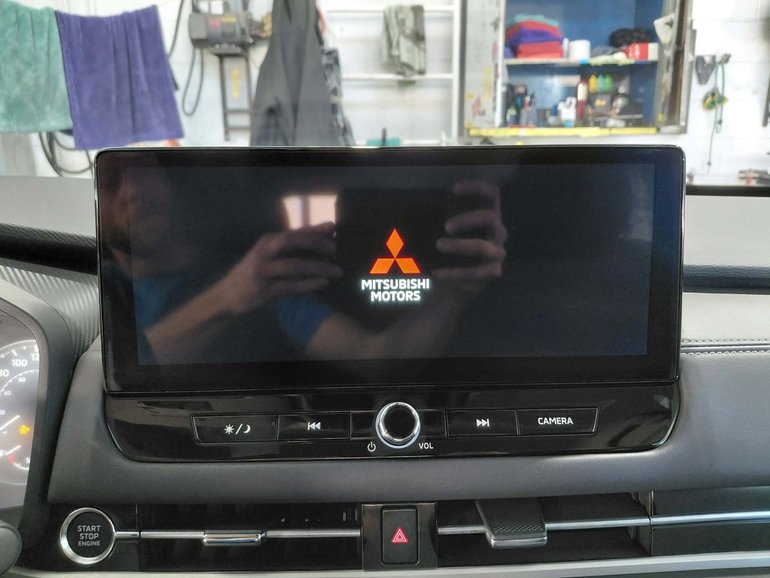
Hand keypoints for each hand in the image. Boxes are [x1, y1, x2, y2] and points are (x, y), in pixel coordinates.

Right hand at [217, 222, 341, 314]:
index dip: (314, 229)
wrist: (226, 296)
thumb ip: (291, 249)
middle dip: (315, 243)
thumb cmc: (255, 274)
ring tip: (337, 271)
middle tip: (335, 249)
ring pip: (294, 265)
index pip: (294, 231)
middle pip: (291, 241)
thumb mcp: (269, 256)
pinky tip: (322, 284)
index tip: (334, 228)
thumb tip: (322, 239)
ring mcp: (263, 271)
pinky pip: (290, 286)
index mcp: (267, 241)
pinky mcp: (263, 290)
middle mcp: (264, 252)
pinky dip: (308, 284)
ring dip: (318, 267)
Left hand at [434, 180, 506, 294]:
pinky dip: (454, 272)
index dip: (476, 187)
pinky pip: (474, 272)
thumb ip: (438, 219)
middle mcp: (497, 232)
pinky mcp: (492, 272)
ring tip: (439, 245)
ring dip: (460, 245)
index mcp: (488, 217)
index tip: (452, 190)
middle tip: (446, 226)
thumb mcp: (444, 231)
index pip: (492, 194)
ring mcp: (497, 253)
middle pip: (489, 217)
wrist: (458, 282)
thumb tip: (414, 209)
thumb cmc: (450, 248)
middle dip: (467, 219)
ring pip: (482, 247)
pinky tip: (436, 273)